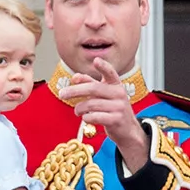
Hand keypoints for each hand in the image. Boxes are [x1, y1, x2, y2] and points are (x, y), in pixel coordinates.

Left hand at [57, 57, 147, 171]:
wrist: (127, 129)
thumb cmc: (112, 109)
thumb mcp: (104, 95)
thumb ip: (91, 84)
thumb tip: (75, 77)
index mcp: (116, 85)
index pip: (110, 73)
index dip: (103, 66)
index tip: (96, 60)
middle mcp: (119, 94)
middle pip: (93, 89)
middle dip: (75, 91)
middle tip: (62, 94)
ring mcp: (119, 107)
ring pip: (91, 104)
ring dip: (79, 108)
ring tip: (77, 111)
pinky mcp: (116, 120)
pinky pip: (95, 117)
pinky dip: (86, 117)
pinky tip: (86, 118)